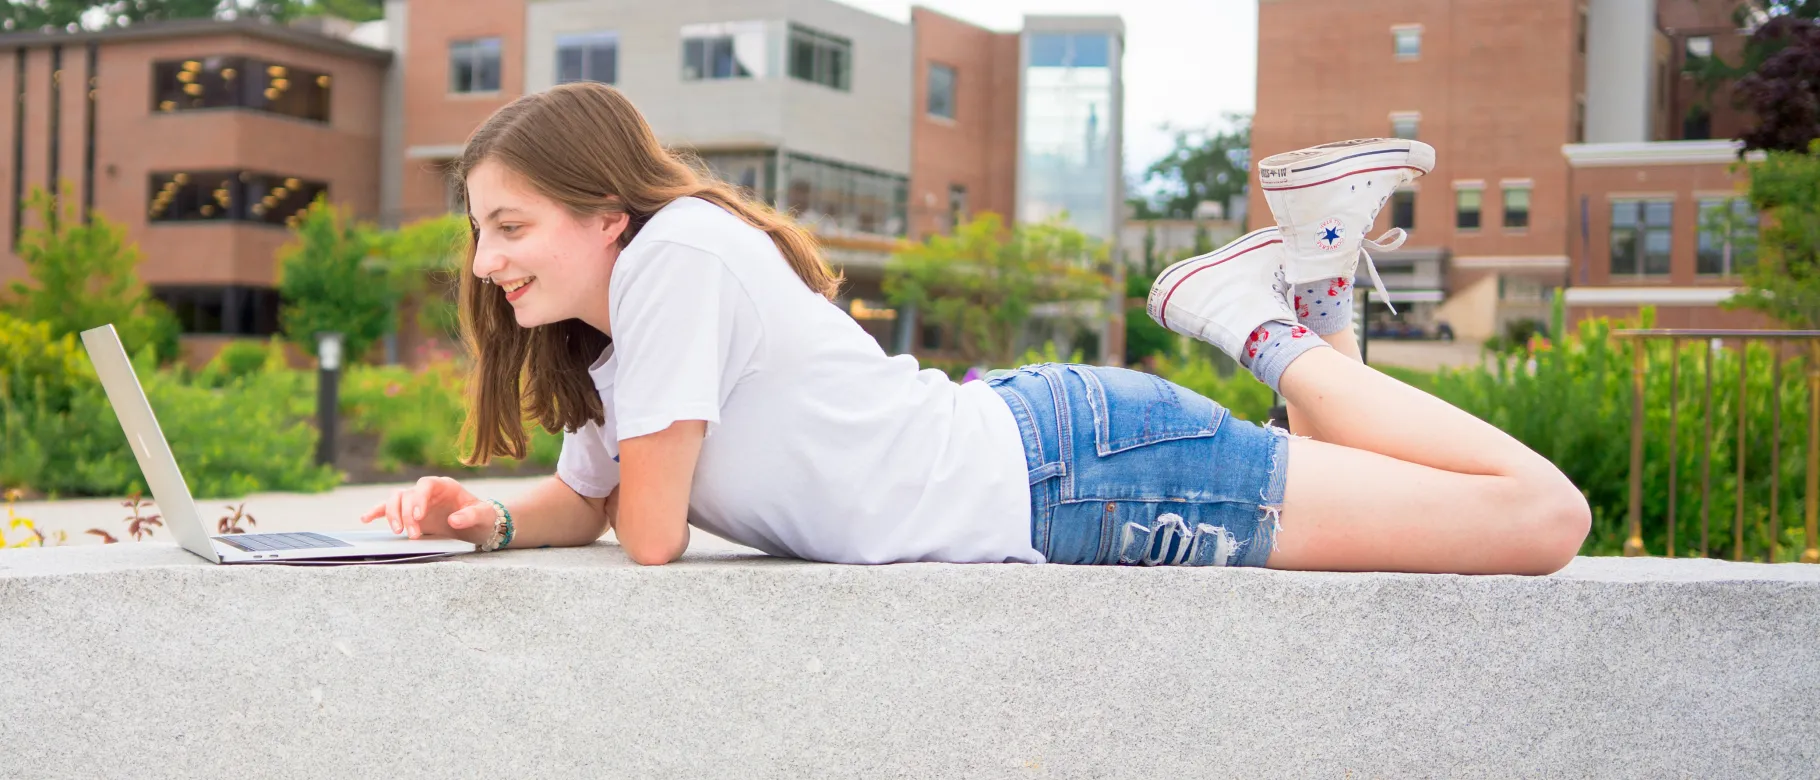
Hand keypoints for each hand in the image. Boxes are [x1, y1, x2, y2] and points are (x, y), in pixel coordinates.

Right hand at [360, 476, 496, 544]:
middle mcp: (427, 492)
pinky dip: (376, 512)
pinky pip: (388, 509)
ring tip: (398, 532)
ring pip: (395, 500)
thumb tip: (454, 520)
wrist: (479, 525)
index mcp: (445, 486)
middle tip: (411, 534)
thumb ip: (471, 516)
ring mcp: (416, 502)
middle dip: (406, 514)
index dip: (419, 498)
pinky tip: (365, 519)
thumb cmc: (483, 517)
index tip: (419, 516)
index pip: (426, 485)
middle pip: (407, 494)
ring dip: (392, 515)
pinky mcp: (409, 514)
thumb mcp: (483, 516)